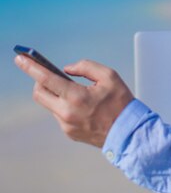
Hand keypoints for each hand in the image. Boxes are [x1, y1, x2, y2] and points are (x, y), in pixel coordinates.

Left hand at [14, 56, 133, 146]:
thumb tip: (67, 69)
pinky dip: (65, 106)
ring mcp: (66, 125)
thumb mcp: (109, 76)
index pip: (46, 79)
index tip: (20, 58)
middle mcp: (67, 112)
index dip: (31, 67)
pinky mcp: (69, 133)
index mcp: (76, 97)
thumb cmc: (121, 103)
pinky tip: (82, 106)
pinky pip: (60, 115)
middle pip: (39, 93)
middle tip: (49, 74)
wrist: (129, 133)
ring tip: (75, 91)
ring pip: (50, 104)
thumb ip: (86, 67)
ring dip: (56, 94)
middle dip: (40, 81)